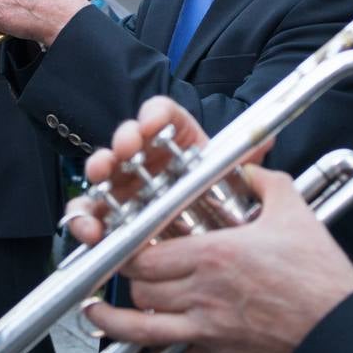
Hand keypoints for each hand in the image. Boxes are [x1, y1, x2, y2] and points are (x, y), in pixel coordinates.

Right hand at [66, 96, 271, 246]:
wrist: (203, 237)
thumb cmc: (213, 200)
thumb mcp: (231, 178)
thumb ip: (245, 158)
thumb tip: (268, 139)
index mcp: (174, 139)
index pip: (161, 114)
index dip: (154, 116)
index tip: (152, 125)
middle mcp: (145, 156)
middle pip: (126, 138)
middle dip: (122, 141)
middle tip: (125, 150)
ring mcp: (123, 184)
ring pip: (102, 171)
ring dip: (99, 170)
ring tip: (101, 180)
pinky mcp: (108, 215)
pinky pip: (89, 213)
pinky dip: (84, 220)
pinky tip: (92, 231)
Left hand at [75, 100, 352, 352]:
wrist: (339, 329)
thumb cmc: (320, 277)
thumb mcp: (295, 214)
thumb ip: (267, 184)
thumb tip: (254, 170)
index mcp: (215, 256)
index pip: (146, 255)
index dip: (129, 249)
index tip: (125, 243)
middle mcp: (203, 295)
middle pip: (139, 289)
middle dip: (129, 279)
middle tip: (125, 270)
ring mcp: (208, 330)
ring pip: (143, 329)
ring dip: (120, 320)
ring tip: (99, 313)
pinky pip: (177, 351)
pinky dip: (166, 342)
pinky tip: (164, 333)